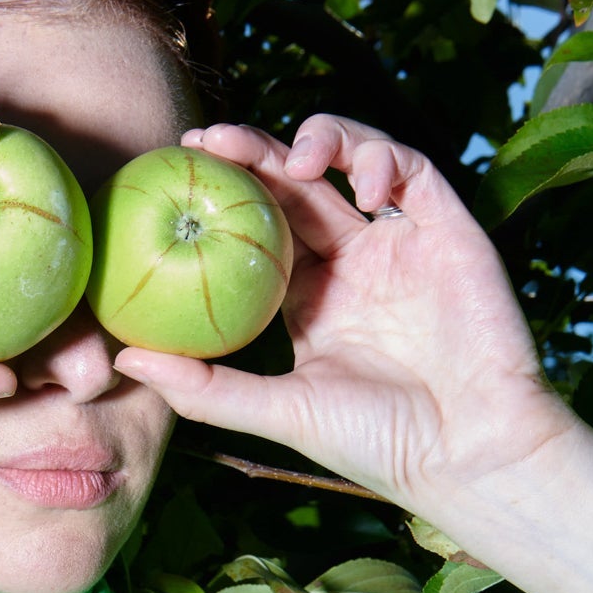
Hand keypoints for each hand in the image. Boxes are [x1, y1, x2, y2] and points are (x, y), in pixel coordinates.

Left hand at [110, 114, 578, 516]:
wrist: (467, 453)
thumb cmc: (376, 443)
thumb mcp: (278, 412)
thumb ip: (205, 387)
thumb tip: (125, 359)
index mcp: (310, 298)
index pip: (258, 227)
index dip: (223, 191)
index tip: (178, 167)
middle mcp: (354, 263)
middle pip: (296, 185)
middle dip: (253, 151)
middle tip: (210, 140)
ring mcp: (401, 243)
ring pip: (353, 160)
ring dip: (322, 140)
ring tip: (294, 162)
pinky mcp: (449, 230)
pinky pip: (414, 170)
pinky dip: (382, 159)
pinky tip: (359, 186)